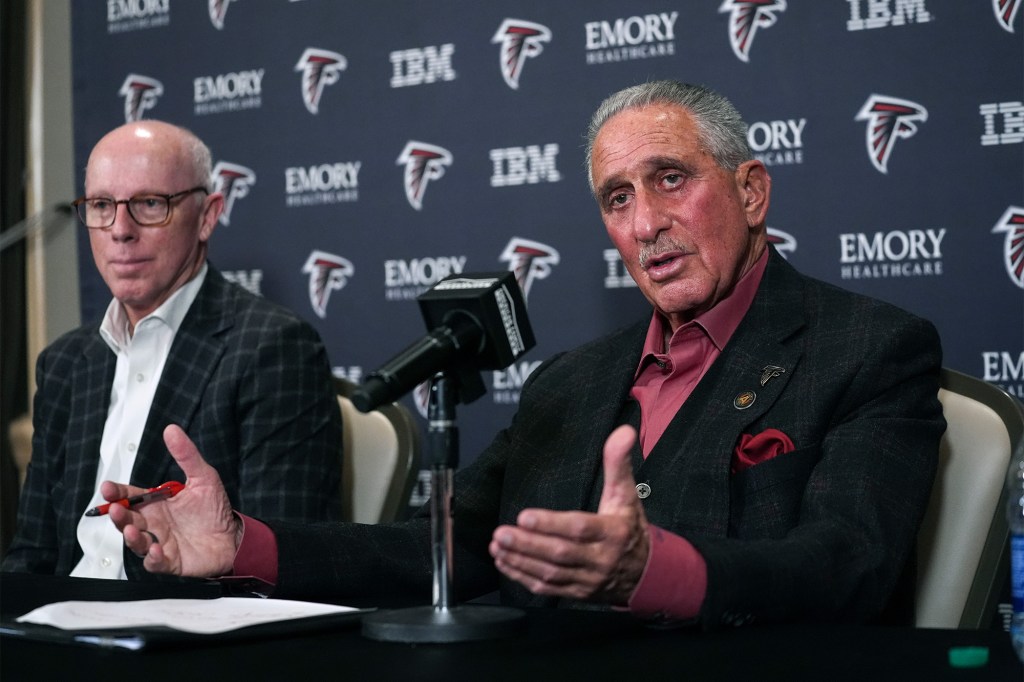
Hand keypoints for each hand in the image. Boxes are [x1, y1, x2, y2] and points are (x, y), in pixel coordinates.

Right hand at [105, 424, 239, 576]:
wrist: (233, 537)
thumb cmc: (215, 510)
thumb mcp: (203, 477)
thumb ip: (186, 455)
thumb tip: (172, 430)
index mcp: (157, 504)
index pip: (130, 497)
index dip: (117, 493)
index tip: (108, 488)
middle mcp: (155, 524)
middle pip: (128, 520)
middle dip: (118, 515)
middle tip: (115, 510)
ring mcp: (161, 542)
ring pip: (137, 542)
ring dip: (131, 537)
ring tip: (132, 530)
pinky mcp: (171, 561)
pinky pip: (156, 562)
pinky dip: (153, 558)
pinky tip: (156, 550)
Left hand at [488, 425, 649, 604]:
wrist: (647, 574)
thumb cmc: (630, 528)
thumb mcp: (627, 494)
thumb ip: (618, 463)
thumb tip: (623, 431)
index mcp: (612, 532)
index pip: (579, 528)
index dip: (551, 524)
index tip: (525, 516)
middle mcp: (600, 559)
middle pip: (560, 553)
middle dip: (528, 544)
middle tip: (501, 533)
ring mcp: (588, 579)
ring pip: (551, 573)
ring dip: (521, 561)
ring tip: (497, 546)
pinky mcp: (577, 593)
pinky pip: (548, 588)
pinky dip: (524, 577)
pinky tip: (505, 563)